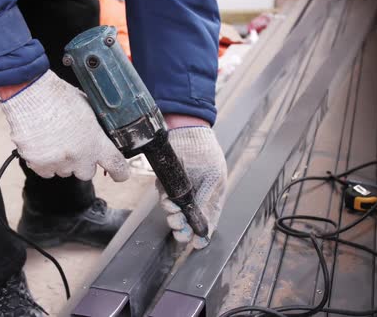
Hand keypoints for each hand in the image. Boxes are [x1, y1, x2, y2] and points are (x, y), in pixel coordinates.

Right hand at [0, 70, 129, 180]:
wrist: (29, 93)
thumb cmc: (58, 96)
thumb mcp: (88, 108)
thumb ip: (95, 128)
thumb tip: (99, 135)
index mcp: (95, 141)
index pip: (116, 165)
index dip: (120, 172)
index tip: (120, 174)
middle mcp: (79, 156)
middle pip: (87, 173)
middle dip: (83, 163)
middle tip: (74, 146)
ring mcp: (58, 162)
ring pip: (65, 172)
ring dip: (63, 162)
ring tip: (55, 140)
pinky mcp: (38, 164)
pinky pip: (45, 172)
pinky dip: (45, 163)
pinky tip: (43, 145)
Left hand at [158, 126, 226, 248]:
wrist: (186, 131)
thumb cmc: (206, 152)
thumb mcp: (213, 178)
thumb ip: (207, 201)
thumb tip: (204, 225)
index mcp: (212, 196)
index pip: (208, 221)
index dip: (202, 235)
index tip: (197, 244)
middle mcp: (196, 197)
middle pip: (188, 221)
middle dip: (183, 229)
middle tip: (180, 232)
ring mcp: (180, 191)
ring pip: (175, 213)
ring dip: (174, 217)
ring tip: (174, 214)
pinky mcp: (166, 183)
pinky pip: (164, 198)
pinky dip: (165, 202)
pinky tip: (168, 201)